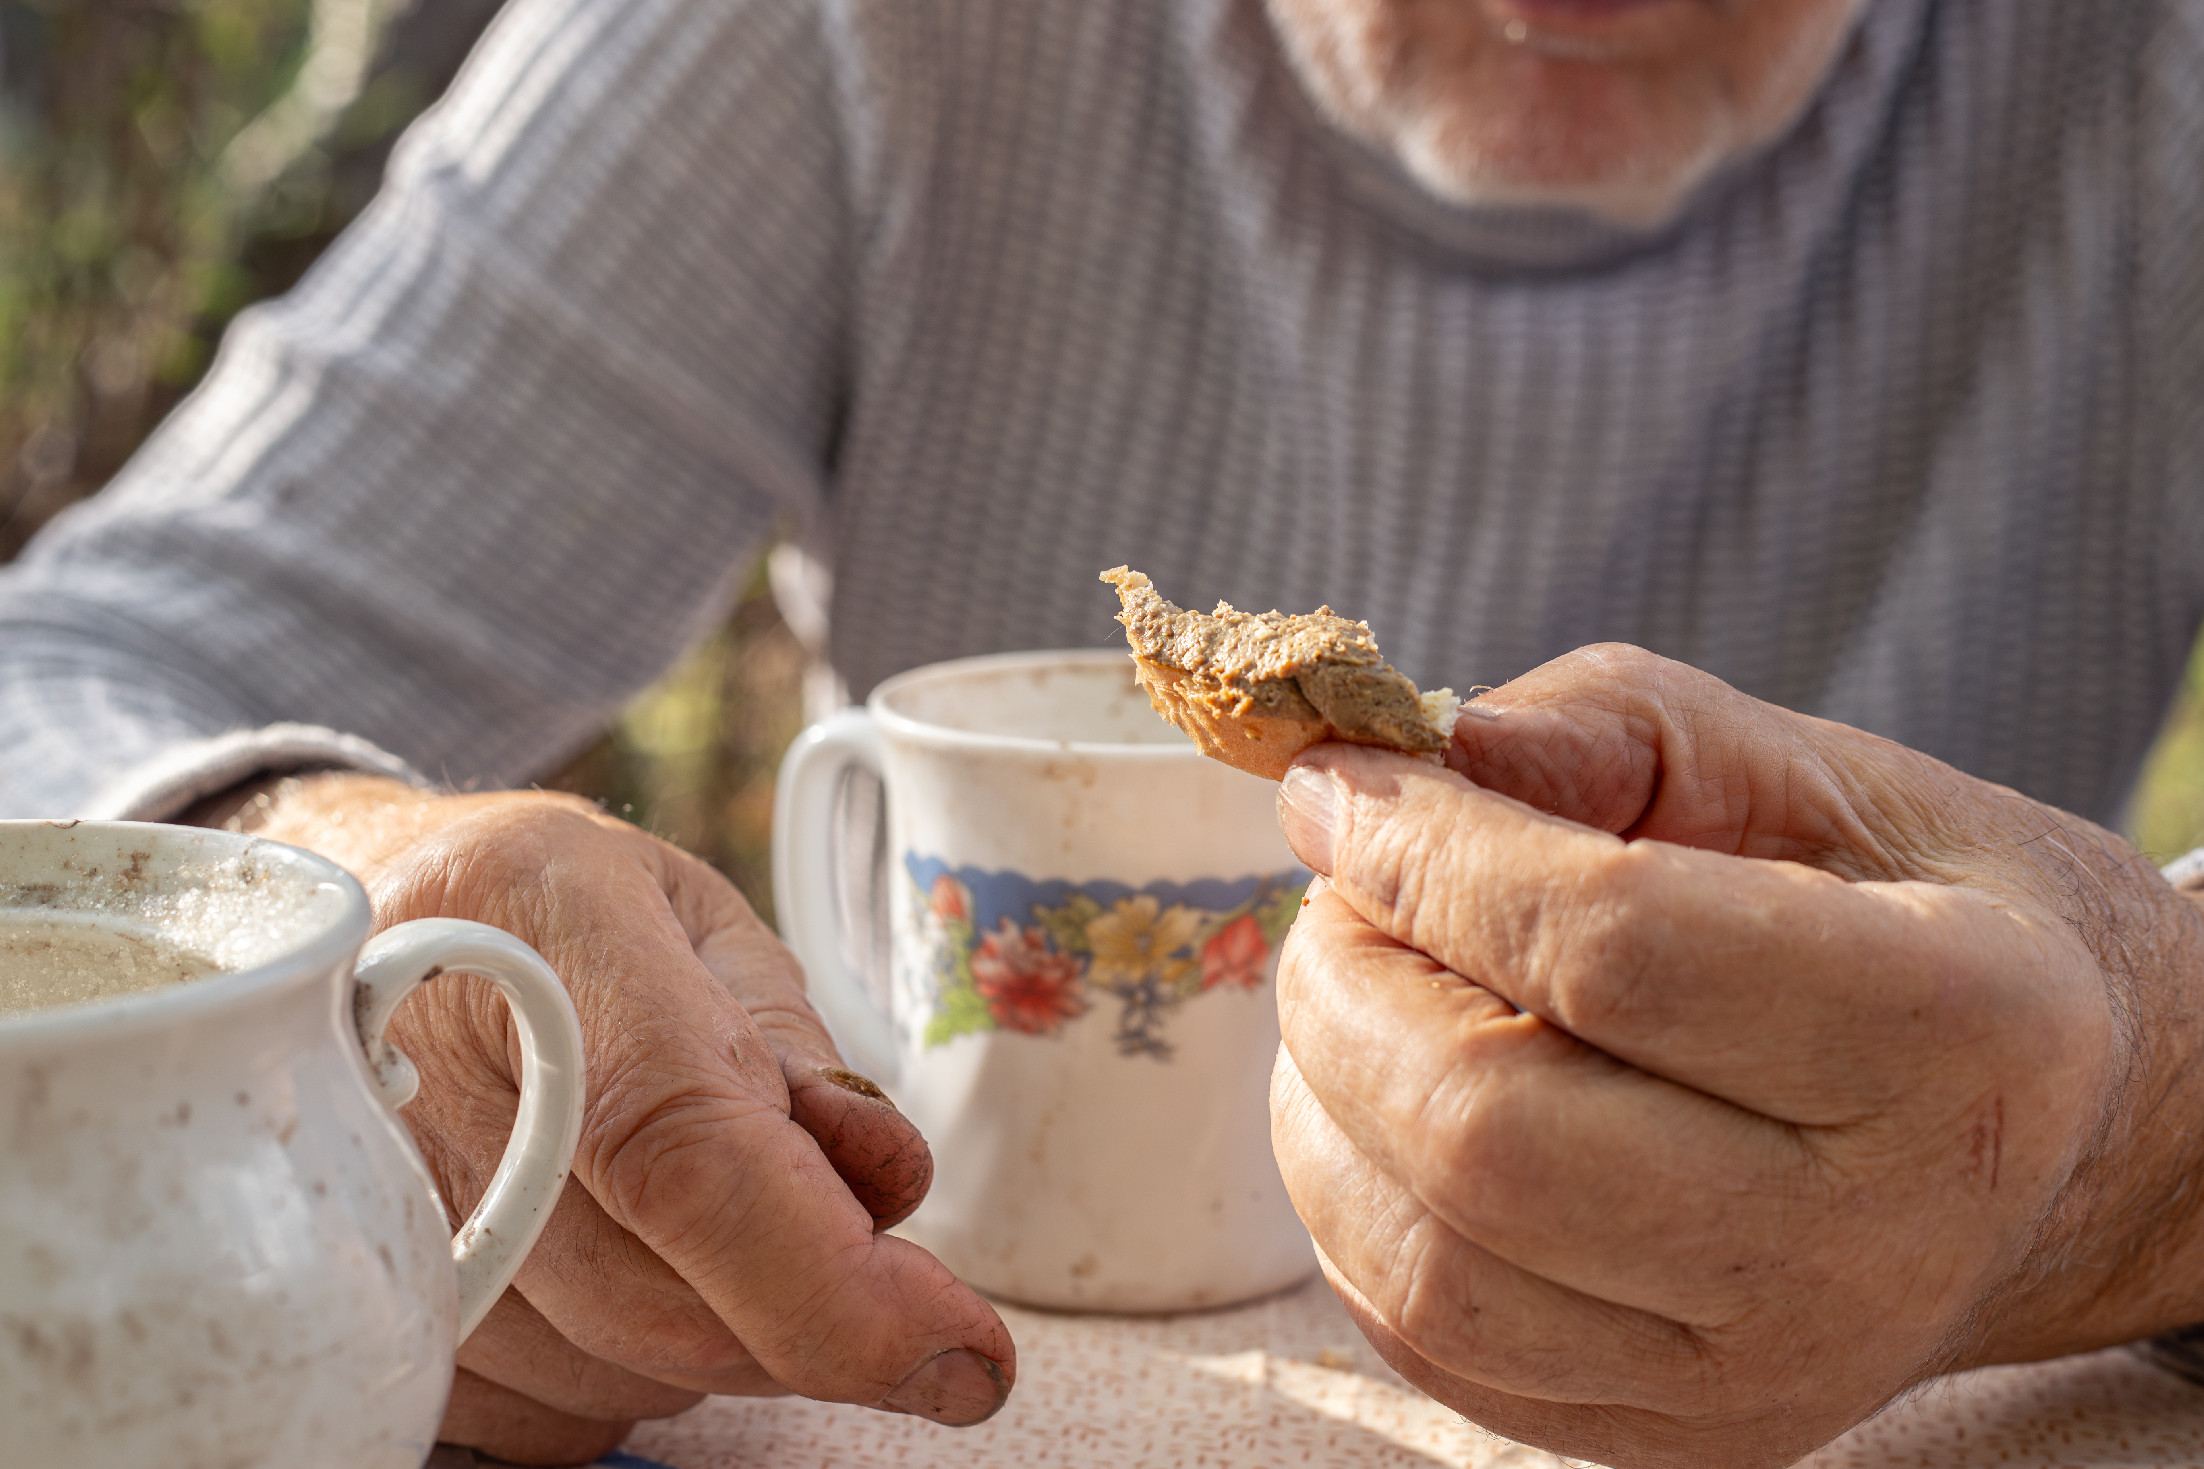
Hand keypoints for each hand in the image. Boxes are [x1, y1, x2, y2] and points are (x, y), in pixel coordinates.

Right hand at [202, 775, 1012, 1464]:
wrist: (343, 924)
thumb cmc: (553, 917)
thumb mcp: (697, 925)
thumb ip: (799, 1052)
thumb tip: (887, 1189)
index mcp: (544, 926)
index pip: (688, 1150)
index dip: (831, 1279)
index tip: (959, 1353)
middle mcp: (418, 1070)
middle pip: (665, 1302)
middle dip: (801, 1308)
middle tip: (826, 1226)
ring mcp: (358, 1204)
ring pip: (612, 1381)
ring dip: (702, 1331)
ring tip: (662, 1202)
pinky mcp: (338, 1306)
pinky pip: (537, 1418)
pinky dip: (609, 1370)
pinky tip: (595, 1256)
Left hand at [1268, 644, 2203, 1468]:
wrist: (2036, 1136)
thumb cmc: (1902, 915)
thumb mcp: (1799, 767)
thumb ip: (1608, 727)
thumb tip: (1407, 755)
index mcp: (1947, 1035)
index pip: (1607, 949)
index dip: (1425, 857)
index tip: (1334, 790)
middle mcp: (1865, 1245)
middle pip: (1490, 1132)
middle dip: (1346, 986)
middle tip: (1334, 900)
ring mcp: (1763, 1376)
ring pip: (1431, 1267)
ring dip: (1320, 1101)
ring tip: (1356, 993)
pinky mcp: (1669, 1440)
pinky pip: (1428, 1343)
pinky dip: (1353, 1206)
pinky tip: (1380, 1105)